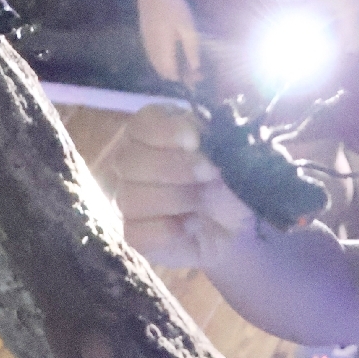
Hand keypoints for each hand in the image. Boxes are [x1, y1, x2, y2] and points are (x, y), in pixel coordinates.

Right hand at [108, 103, 254, 268]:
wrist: (233, 223)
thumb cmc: (228, 178)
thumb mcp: (228, 152)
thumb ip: (214, 138)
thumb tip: (209, 138)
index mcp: (154, 130)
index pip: (142, 123)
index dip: (166, 131)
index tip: (195, 141)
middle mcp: (130, 160)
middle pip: (128, 160)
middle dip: (175, 168)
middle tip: (209, 174)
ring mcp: (125, 198)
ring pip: (129, 198)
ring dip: (175, 199)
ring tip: (201, 200)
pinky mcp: (132, 234)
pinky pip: (136, 233)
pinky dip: (168, 230)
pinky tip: (189, 225)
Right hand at [136, 0, 201, 83]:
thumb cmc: (174, 5)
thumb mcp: (187, 26)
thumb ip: (191, 48)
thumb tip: (195, 68)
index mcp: (161, 48)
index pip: (170, 73)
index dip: (183, 79)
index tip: (197, 77)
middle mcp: (151, 49)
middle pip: (162, 71)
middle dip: (177, 75)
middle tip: (194, 72)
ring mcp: (145, 42)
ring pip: (156, 64)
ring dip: (169, 68)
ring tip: (187, 64)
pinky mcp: (144, 35)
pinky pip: (153, 55)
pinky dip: (163, 60)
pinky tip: (174, 53)